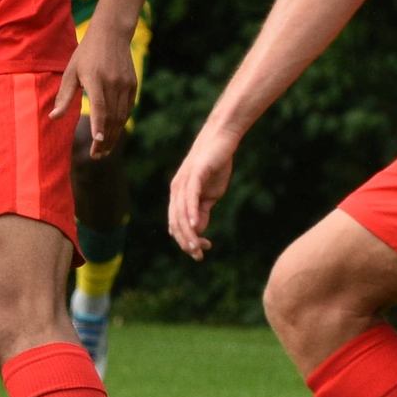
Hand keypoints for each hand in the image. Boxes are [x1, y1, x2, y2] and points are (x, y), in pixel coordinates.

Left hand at [52, 25, 134, 156]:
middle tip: (97, 156)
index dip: (99, 126)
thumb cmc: (86, 54)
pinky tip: (113, 133)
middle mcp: (113, 83)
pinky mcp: (133, 85)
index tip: (97, 142)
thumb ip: (64, 97)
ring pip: (121, 116)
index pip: (100, 107)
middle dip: (105, 140)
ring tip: (104, 150)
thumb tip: (53, 118)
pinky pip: (127, 109)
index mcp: (96, 79)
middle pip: (111, 118)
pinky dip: (120, 123)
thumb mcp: (71, 72)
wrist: (111, 34)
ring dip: (113, 135)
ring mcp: (126, 84)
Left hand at [168, 123, 238, 259]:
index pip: (175, 223)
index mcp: (179, 195)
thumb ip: (202, 210)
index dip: (185, 240)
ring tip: (196, 247)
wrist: (221, 140)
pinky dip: (191, 212)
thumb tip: (196, 229)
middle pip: (175, 221)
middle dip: (186, 241)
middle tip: (198, 255)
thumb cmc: (215, 167)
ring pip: (180, 212)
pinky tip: (194, 226)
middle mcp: (176, 189)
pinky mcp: (195, 174)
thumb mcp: (209, 194)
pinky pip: (190, 196)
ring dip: (188, 232)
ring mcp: (184, 181)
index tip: (199, 253)